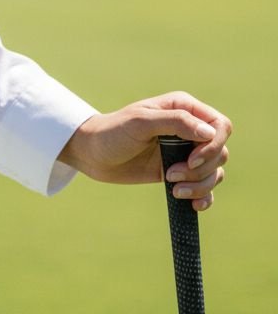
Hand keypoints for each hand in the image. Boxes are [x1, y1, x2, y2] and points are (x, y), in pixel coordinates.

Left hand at [57, 92, 231, 211]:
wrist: (92, 154)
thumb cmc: (113, 132)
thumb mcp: (141, 122)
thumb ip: (176, 123)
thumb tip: (210, 133)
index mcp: (184, 108)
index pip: (220, 126)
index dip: (213, 145)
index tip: (192, 160)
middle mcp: (189, 129)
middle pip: (220, 151)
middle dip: (202, 169)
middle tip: (171, 175)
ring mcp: (185, 152)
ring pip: (215, 171)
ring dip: (201, 185)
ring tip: (174, 190)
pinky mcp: (180, 173)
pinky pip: (206, 186)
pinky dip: (204, 197)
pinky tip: (193, 205)